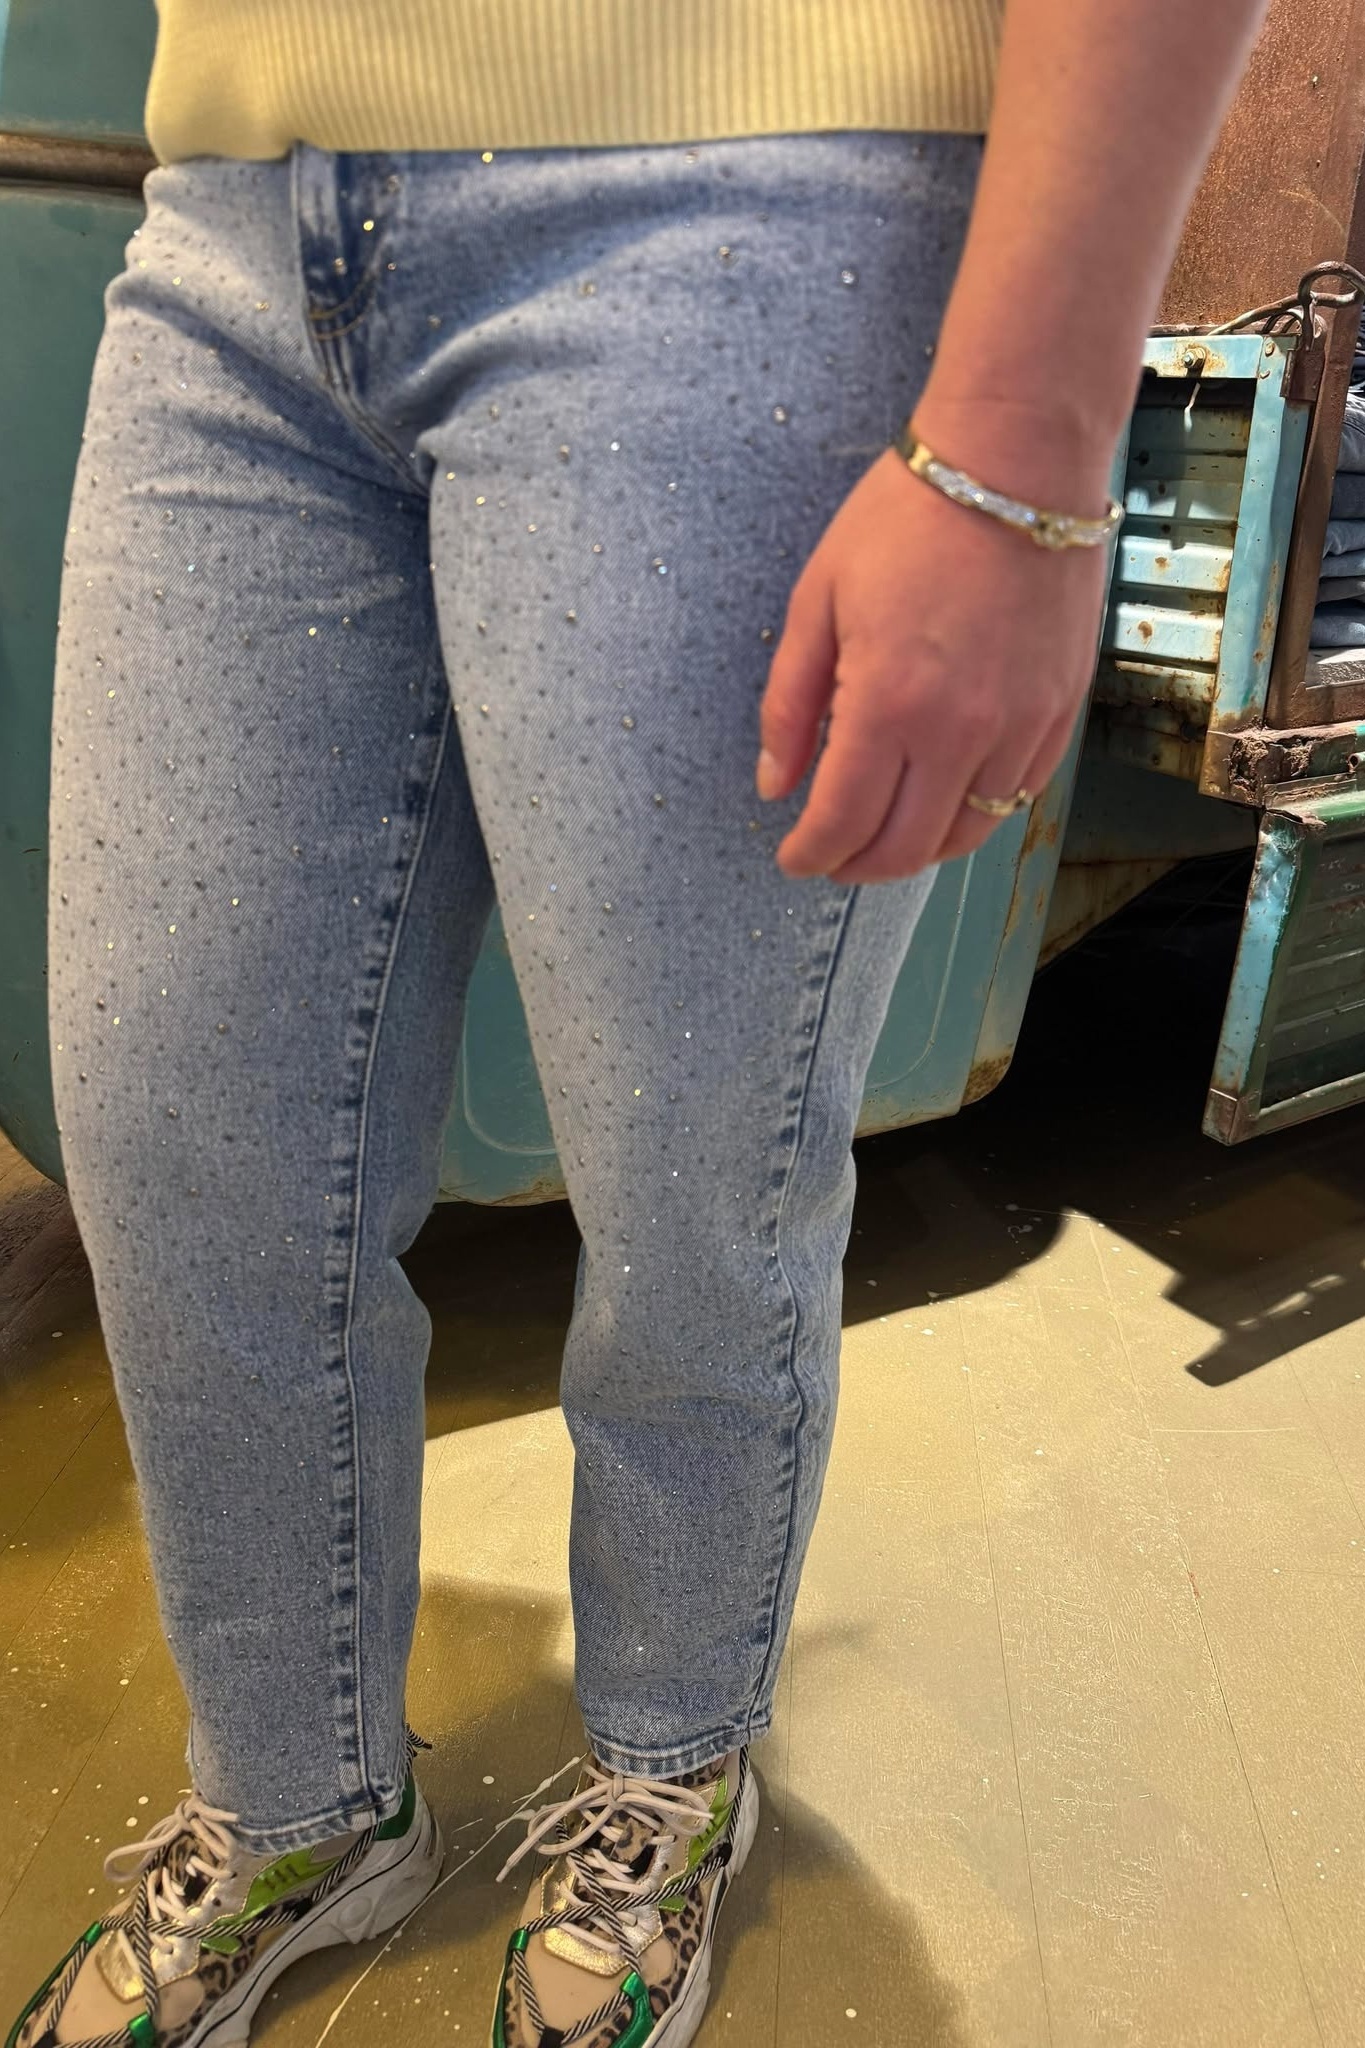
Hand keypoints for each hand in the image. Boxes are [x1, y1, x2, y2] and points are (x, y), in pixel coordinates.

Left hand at [757, 438, 1112, 882]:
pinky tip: (942, 799)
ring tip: (883, 836)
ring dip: (915, 851)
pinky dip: (972, 817)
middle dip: (856, 866)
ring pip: (964, 836)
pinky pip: (1014, 798)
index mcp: (887, 704)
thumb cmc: (906, 518)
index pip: (843, 823)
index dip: (811, 854)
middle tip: (831, 856)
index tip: (794, 856)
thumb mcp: (817, 601)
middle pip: (904, 849)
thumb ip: (788, 704)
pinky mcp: (1059, 712)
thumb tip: (775, 785)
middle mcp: (959, 732)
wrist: (1017, 463)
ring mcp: (1018, 727)